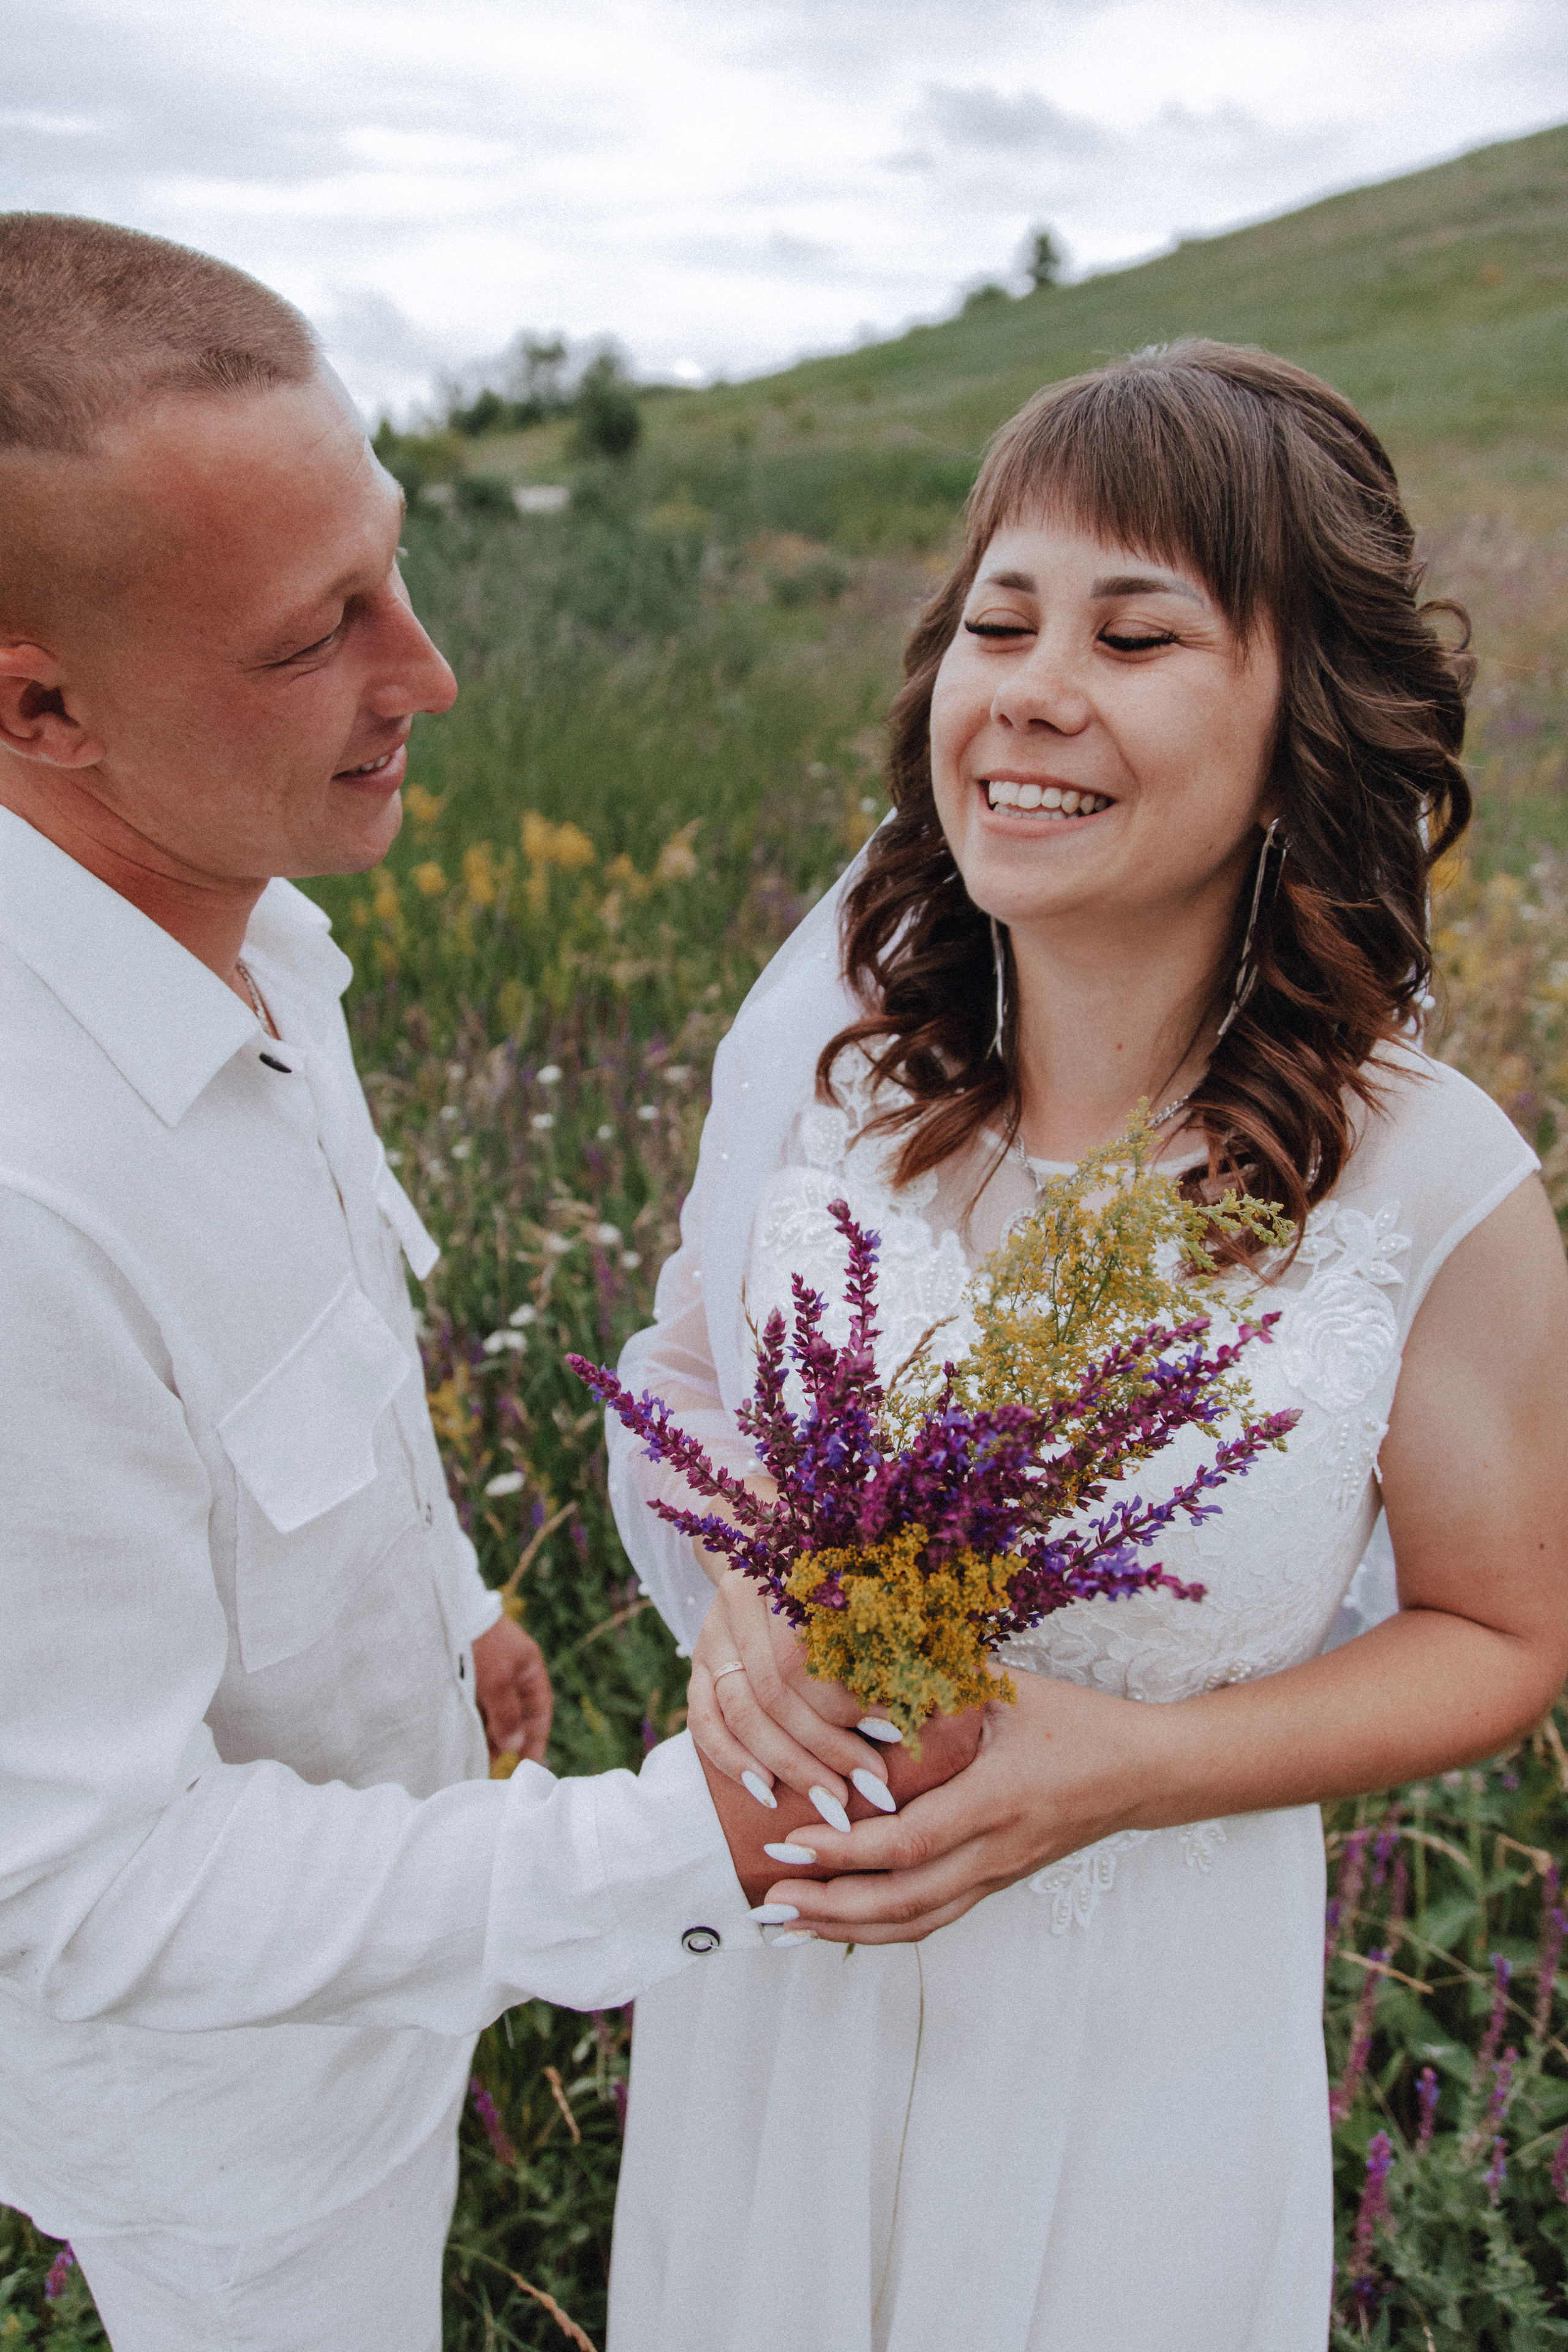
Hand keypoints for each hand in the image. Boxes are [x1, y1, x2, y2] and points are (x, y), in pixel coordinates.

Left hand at [472, 1615, 552, 1763]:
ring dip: (489, 1735)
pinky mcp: (470, 1675)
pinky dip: (475, 1723)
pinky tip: (464, 1739)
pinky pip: (477, 1706)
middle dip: (508, 1743)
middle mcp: (512, 1673)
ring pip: (495, 1713)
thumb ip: (507, 1716)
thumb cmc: (480, 1643)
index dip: (537, 1740)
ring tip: (476, 1760)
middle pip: (516, 1716)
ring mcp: (491, 1674)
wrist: (449, 1611)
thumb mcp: (497, 1681)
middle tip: (497, 1770)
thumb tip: (514, 1747)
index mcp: (529, 1669)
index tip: (530, 1768)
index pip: (540, 1712)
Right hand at [689, 1566, 891, 1815]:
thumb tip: (936, 1695)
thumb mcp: (867, 1585)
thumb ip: (889, 1630)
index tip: (899, 1733)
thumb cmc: (842, 1575)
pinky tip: (766, 1792)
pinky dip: (732, 1760)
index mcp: (783, 1573)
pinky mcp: (697, 1663)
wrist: (769, 1550)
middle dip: (827, 1746)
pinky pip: (704, 1719)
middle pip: (775, 1690)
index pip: (806, 1654)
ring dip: (789, 1763)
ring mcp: (713, 1634)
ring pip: (740, 1711)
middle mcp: (740, 1602)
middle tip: (872, 1785)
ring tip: (832, 1801)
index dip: (851, 1700)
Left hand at [765, 1670, 1152, 1942]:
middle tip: (766, 1900)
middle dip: (828, 1906)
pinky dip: (881, 1928)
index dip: (843, 1851)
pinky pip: (934, 1918)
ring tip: (787, 1924)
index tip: (788, 1842)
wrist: (1145, 1772)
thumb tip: (861, 1670)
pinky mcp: (999, 1883)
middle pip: (903, 1902)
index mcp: (996, 1800)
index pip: (907, 1842)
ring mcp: (999, 1875)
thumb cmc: (1076, 1721)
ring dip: (846, 1929)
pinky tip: (840, 1923)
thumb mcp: (1010, 1689)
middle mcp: (996, 1851)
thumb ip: (939, 1685)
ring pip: (916, 1922)